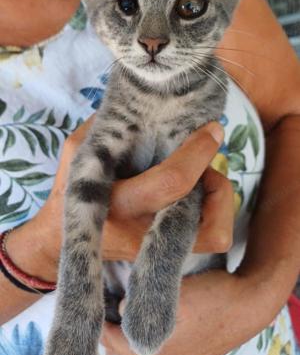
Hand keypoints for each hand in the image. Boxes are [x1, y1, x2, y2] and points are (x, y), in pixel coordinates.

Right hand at [6, 120, 231, 280]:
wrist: (60, 234)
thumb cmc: (70, 185)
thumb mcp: (76, 149)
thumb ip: (106, 125)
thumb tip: (150, 101)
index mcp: (115, 203)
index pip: (171, 181)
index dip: (198, 152)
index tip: (211, 129)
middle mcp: (141, 234)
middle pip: (202, 220)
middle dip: (217, 183)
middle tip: (209, 163)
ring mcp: (157, 249)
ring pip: (215, 235)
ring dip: (218, 199)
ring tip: (203, 177)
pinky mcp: (169, 253)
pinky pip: (211, 237)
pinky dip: (215, 210)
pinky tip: (198, 190)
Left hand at [102, 270, 271, 354]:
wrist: (245, 306)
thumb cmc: (210, 296)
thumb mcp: (172, 293)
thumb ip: (139, 303)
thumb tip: (120, 308)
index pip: (109, 342)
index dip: (99, 321)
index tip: (95, 305)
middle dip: (109, 335)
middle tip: (107, 310)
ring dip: (123, 344)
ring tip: (122, 320)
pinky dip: (141, 352)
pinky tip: (144, 333)